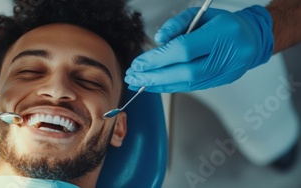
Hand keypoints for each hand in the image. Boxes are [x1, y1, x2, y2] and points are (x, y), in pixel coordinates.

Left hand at [125, 5, 273, 92]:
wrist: (252, 38)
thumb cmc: (224, 24)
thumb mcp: (201, 14)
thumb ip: (177, 24)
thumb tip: (158, 40)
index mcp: (221, 34)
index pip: (184, 50)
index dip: (158, 59)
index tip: (138, 63)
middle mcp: (224, 56)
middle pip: (184, 72)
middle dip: (154, 76)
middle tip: (133, 77)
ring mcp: (223, 73)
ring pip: (186, 83)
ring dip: (159, 85)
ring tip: (138, 83)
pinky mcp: (218, 82)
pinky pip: (190, 87)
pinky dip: (170, 87)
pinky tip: (155, 85)